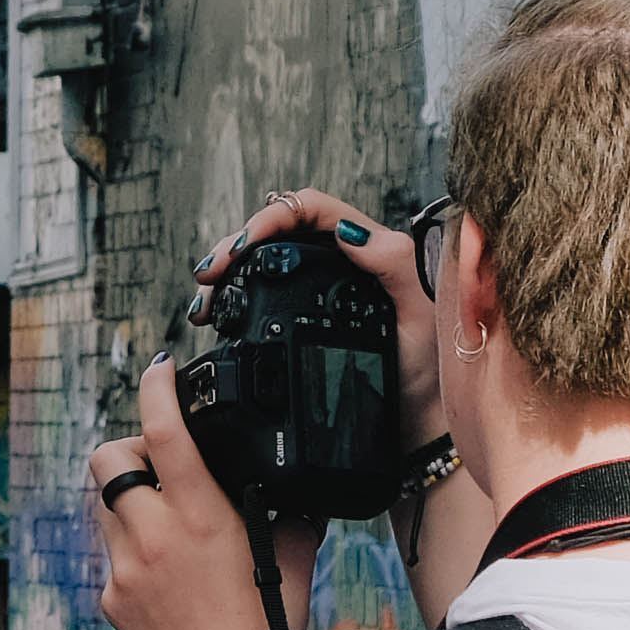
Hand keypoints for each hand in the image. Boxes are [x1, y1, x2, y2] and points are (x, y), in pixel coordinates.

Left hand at [91, 358, 292, 629]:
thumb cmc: (268, 619)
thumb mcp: (294, 554)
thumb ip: (288, 512)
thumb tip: (294, 488)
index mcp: (201, 516)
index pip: (165, 432)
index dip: (158, 388)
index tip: (162, 369)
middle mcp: (155, 536)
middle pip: (108, 457)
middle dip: (130, 448)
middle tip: (158, 462)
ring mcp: (125, 567)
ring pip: (106, 505)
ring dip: (131, 501)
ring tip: (167, 522)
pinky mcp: (111, 597)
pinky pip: (113, 555)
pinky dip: (134, 551)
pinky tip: (165, 574)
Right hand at [197, 189, 454, 459]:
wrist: (414, 419)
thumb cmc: (425, 368)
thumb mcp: (418, 313)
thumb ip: (394, 265)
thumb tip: (346, 231)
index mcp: (366, 248)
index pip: (310, 209)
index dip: (272, 218)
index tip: (244, 246)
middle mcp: (338, 262)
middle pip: (275, 231)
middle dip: (234, 246)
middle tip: (209, 275)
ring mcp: (317, 289)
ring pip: (262, 261)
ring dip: (226, 272)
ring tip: (204, 299)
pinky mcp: (301, 318)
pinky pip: (261, 294)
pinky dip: (232, 297)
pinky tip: (215, 315)